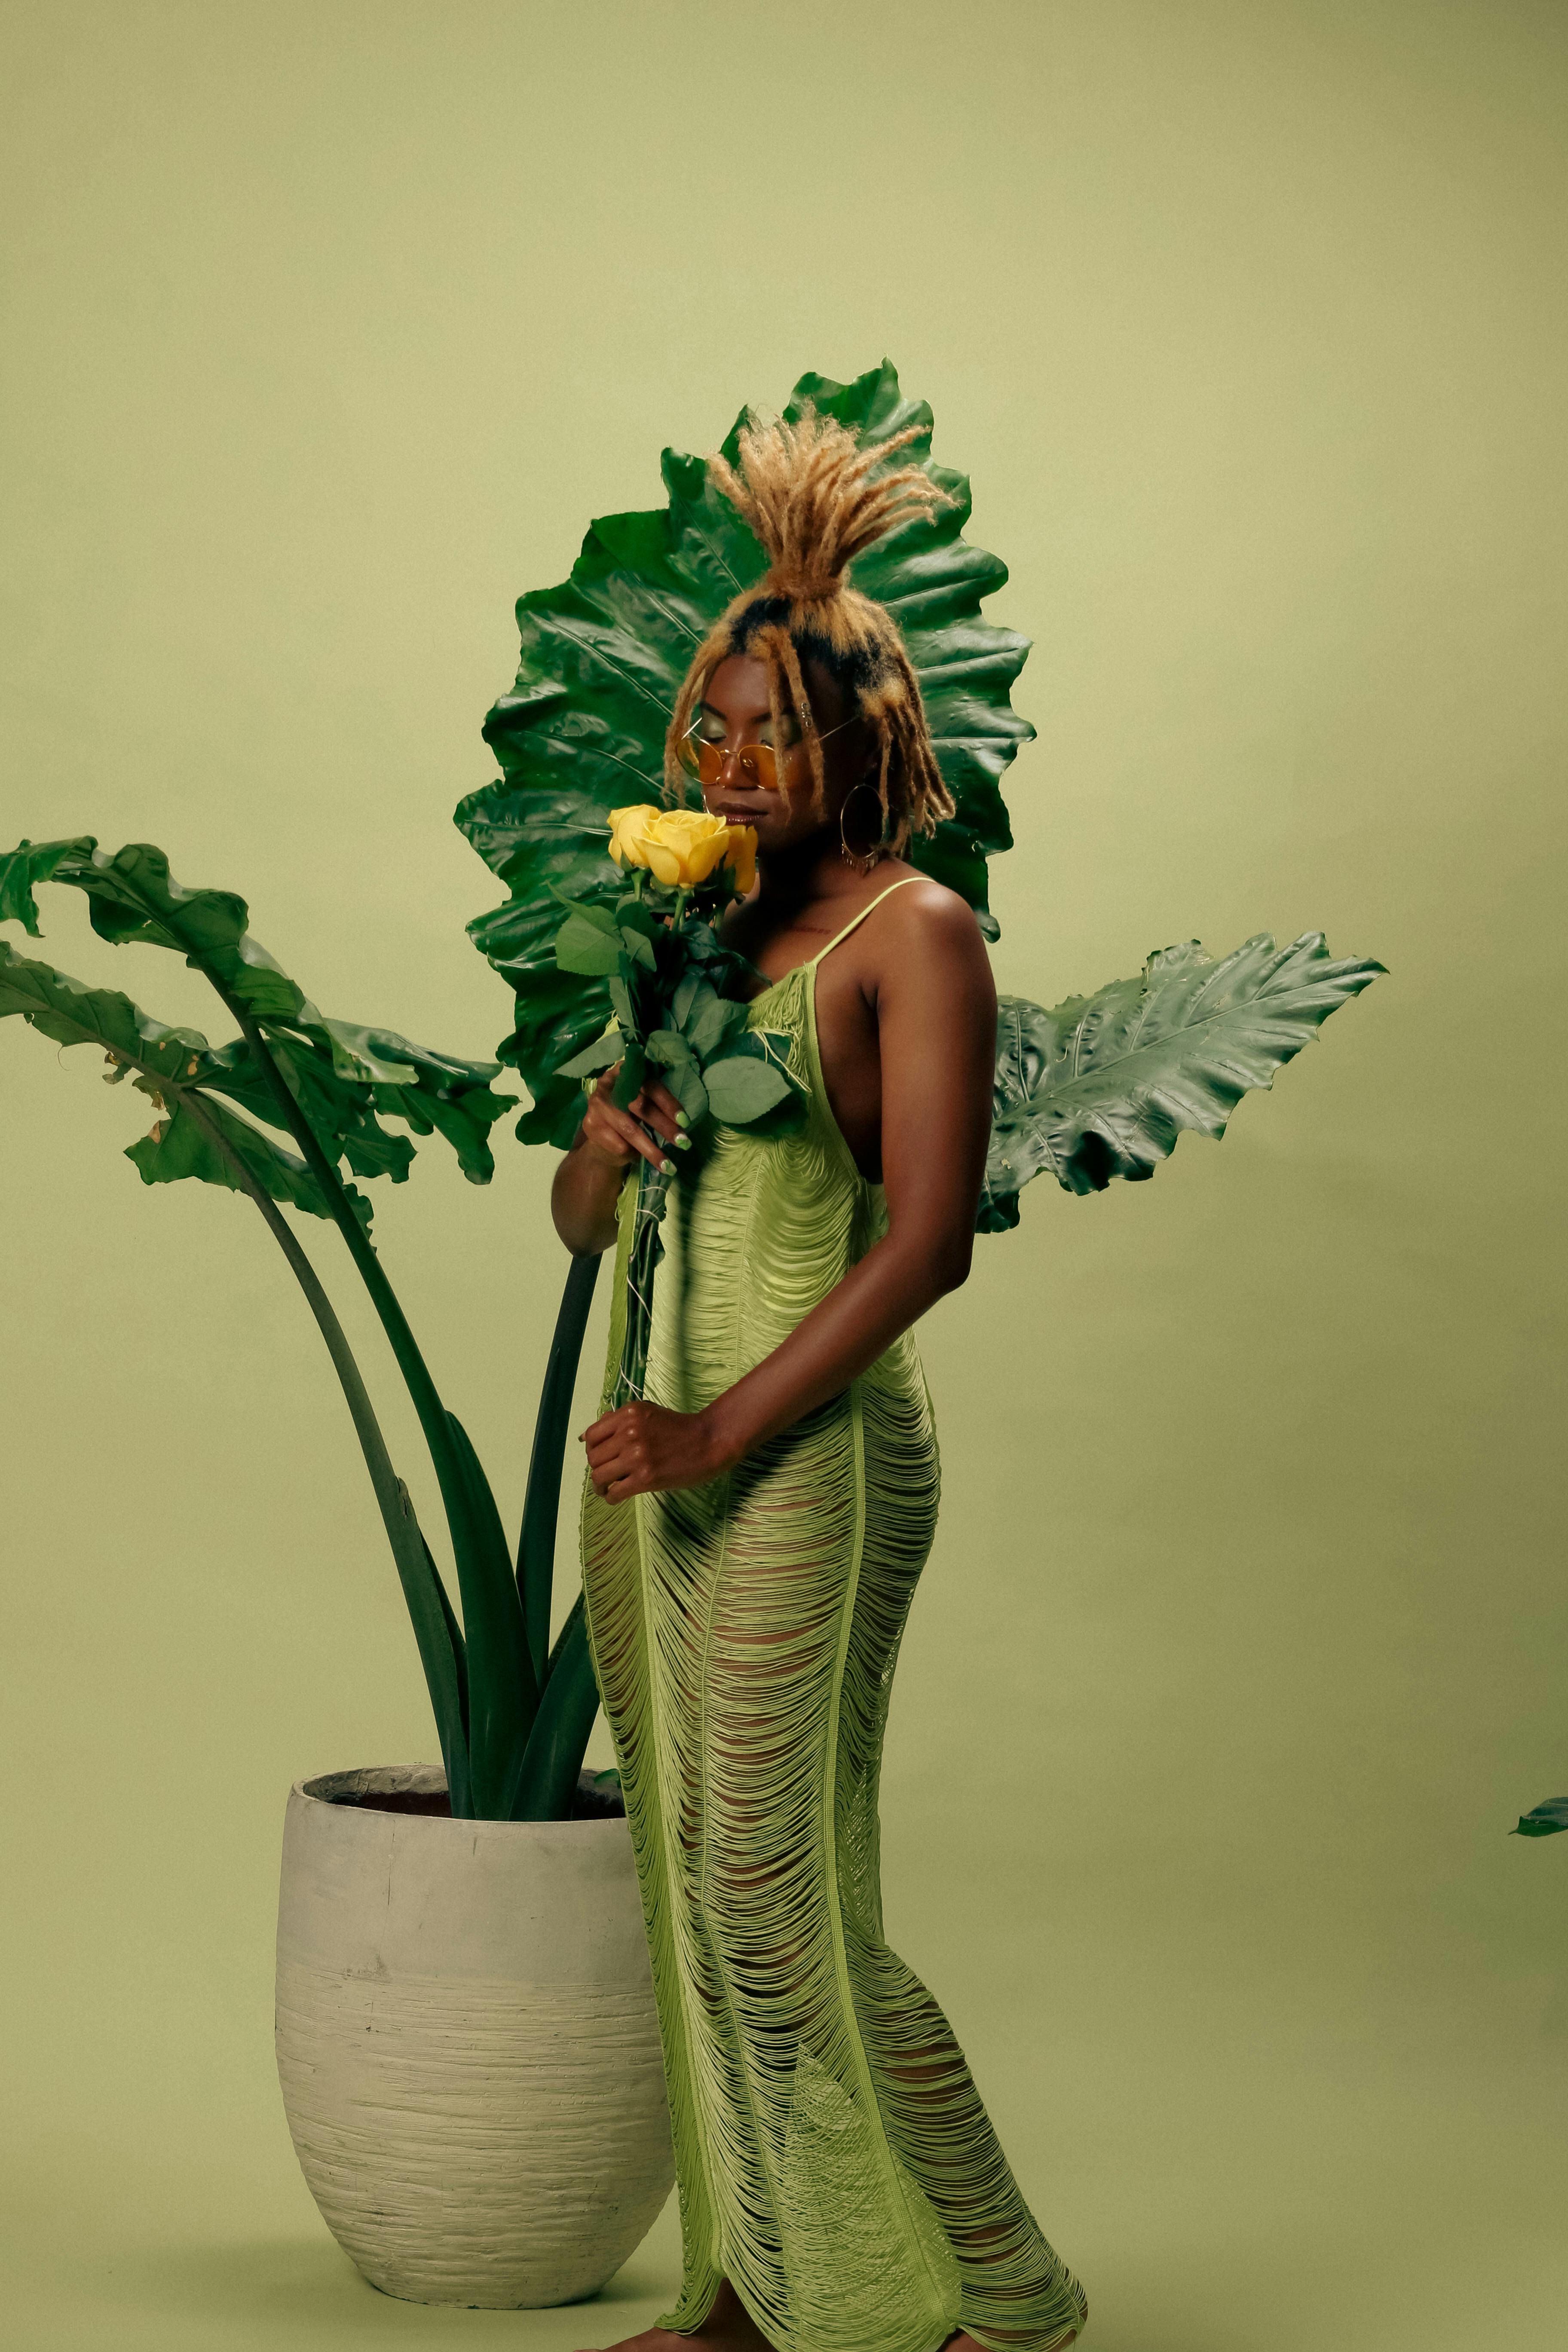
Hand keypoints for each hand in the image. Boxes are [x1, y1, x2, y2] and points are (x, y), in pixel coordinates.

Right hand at [578, 1067, 686, 1176]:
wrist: (602, 1135)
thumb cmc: (630, 1114)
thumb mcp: (644, 1102)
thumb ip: (657, 1103)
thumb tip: (682, 1122)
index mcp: (626, 1071)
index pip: (651, 1086)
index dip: (668, 1104)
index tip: (685, 1121)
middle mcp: (609, 1083)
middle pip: (641, 1106)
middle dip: (664, 1127)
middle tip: (683, 1143)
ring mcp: (597, 1103)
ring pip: (630, 1129)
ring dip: (652, 1150)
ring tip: (669, 1166)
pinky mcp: (590, 1124)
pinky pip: (618, 1143)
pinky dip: (633, 1153)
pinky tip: (639, 1158)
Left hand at [581, 1398, 733, 1502]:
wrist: (710, 1442)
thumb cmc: (680, 1429)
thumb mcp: (648, 1413)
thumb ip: (620, 1421)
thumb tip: (587, 1437)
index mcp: (629, 1414)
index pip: (592, 1435)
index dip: (591, 1449)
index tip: (598, 1457)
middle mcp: (630, 1432)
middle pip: (593, 1457)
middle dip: (596, 1468)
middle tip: (605, 1474)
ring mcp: (637, 1455)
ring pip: (599, 1476)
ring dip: (600, 1485)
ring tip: (607, 1488)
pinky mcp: (646, 1477)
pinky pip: (615, 1492)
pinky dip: (611, 1498)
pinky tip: (616, 1496)